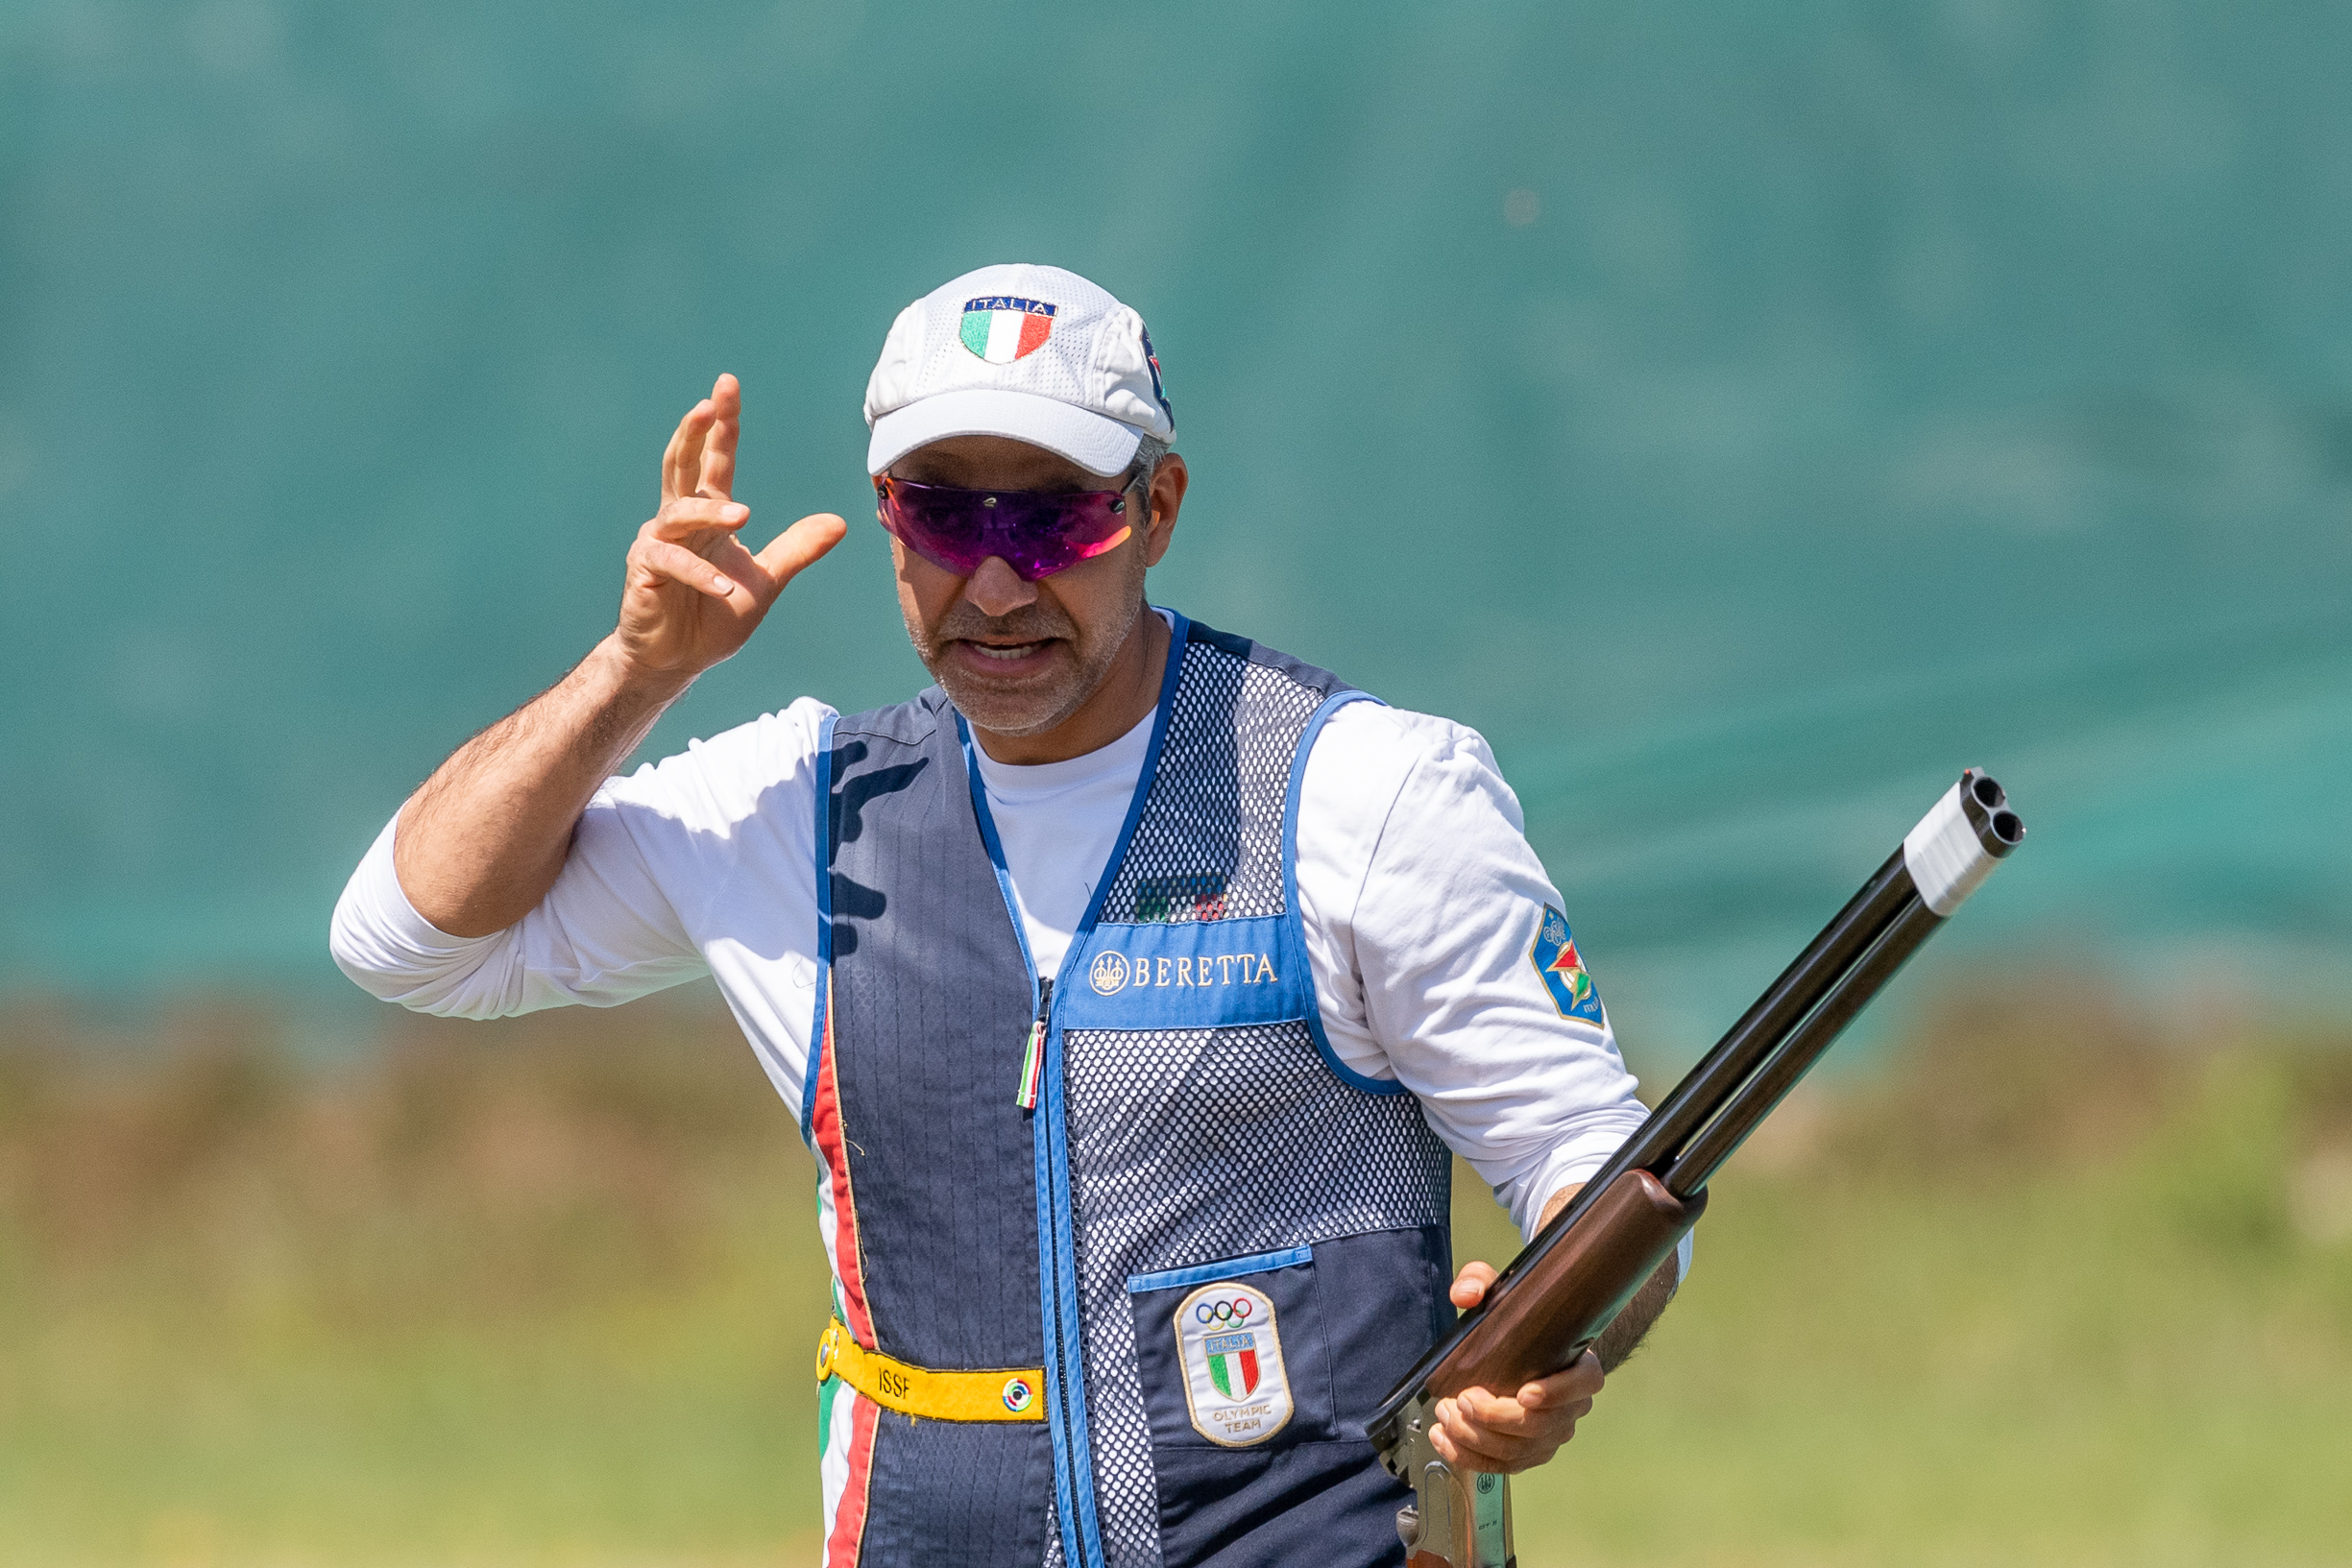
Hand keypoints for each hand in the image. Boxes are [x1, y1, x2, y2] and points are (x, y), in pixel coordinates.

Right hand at [617, 373, 846, 680]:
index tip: (727, 386)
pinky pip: (672, 561)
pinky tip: (725, 588)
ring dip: (711, 512)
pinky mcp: (644, 569)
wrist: (678, 660)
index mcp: (708, 514)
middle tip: (710, 401)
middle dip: (696, 431)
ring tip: (743, 517)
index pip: (716, 461)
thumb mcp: (766, 581)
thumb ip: (797, 549)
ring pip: (681, 511)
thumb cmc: (715, 616)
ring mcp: (657, 541)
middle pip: (683, 464)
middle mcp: (678, 520)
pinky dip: (701, 574)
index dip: (723, 426)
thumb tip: (838, 522)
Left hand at [1427, 1261, 1604, 1473]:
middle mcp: (1572, 1407)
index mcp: (1581, 1368)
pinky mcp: (1529, 1453)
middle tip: (1462, 1399)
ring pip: (1519, 1450)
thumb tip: (1466, 1294)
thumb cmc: (1521, 1323)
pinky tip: (1445, 1440)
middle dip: (1496, 1417)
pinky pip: (1503, 1466)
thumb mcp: (1503, 1292)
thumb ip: (1481, 1282)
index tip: (1524, 1393)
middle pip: (1541, 1426)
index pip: (1583, 1384)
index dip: (1556, 1393)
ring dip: (1477, 1439)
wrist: (1528, 1351)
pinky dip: (1470, 1458)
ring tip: (1446, 1414)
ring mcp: (1551, 1435)